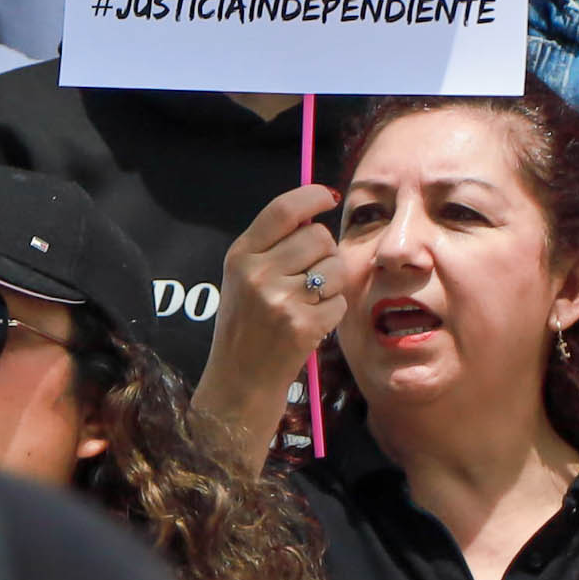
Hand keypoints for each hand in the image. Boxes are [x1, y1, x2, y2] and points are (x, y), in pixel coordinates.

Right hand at [213, 184, 345, 383]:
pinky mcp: (303, 326)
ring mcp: (280, 300)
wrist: (239, 383)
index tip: (326, 198)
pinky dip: (332, 312)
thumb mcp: (242, 279)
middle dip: (324, 253)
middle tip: (309, 277)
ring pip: (334, 267)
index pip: (283, 210)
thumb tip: (314, 212)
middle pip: (318, 237)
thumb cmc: (246, 327)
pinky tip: (310, 325)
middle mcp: (258, 274)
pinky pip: (339, 301)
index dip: (311, 196)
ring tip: (307, 303)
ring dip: (331, 284)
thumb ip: (271, 246)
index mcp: (240, 256)